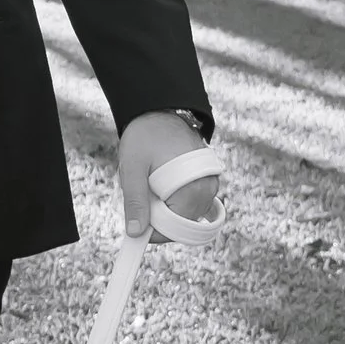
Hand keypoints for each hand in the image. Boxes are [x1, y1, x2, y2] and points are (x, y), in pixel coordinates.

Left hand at [117, 111, 218, 238]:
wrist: (160, 111)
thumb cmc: (145, 136)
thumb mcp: (133, 170)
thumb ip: (135, 202)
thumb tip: (135, 232)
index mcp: (194, 188)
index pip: (177, 228)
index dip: (155, 232)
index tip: (136, 227)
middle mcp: (209, 189)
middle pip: (182, 223)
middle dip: (159, 218)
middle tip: (141, 197)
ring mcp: (210, 185)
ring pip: (186, 213)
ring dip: (166, 208)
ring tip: (150, 185)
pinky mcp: (207, 180)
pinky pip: (190, 202)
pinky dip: (173, 200)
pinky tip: (159, 183)